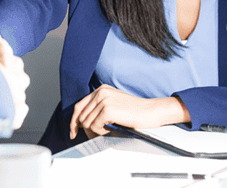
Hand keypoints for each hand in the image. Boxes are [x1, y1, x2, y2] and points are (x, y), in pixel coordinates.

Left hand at [69, 84, 189, 139]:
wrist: (152, 111)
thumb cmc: (136, 112)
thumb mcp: (114, 106)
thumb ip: (98, 110)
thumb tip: (80, 124)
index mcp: (101, 90)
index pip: (79, 106)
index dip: (74, 121)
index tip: (73, 132)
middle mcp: (100, 92)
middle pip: (81, 116)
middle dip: (86, 130)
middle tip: (96, 137)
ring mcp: (103, 100)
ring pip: (86, 123)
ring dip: (95, 132)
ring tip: (109, 132)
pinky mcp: (108, 109)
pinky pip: (94, 127)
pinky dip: (101, 133)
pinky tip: (112, 130)